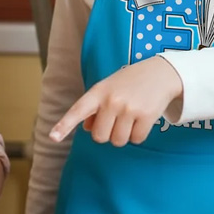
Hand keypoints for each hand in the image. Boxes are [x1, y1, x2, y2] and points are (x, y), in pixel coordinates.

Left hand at [50, 55, 182, 146]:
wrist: (160, 73)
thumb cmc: (128, 83)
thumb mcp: (108, 89)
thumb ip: (94, 109)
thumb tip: (88, 130)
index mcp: (98, 92)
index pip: (77, 111)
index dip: (64, 125)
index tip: (52, 137)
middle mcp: (111, 101)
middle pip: (100, 137)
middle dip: (107, 133)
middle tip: (116, 119)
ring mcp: (129, 109)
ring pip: (118, 141)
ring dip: (123, 135)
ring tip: (130, 117)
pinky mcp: (146, 116)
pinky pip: (136, 140)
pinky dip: (138, 135)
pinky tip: (141, 119)